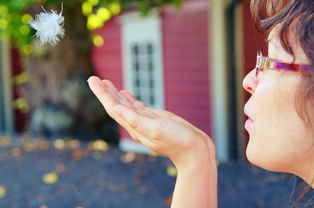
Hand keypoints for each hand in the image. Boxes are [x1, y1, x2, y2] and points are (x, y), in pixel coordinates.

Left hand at [87, 76, 215, 165]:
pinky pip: (137, 106)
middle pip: (116, 105)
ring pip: (126, 104)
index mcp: (134, 127)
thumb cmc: (178, 142)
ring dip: (115, 94)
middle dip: (104, 91)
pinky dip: (129, 99)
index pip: (113, 108)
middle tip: (93, 78)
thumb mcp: (156, 130)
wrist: (193, 150)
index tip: (92, 80)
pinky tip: (124, 93)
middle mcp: (136, 124)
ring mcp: (145, 121)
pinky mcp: (154, 118)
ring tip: (105, 83)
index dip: (102, 94)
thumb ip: (136, 121)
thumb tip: (117, 109)